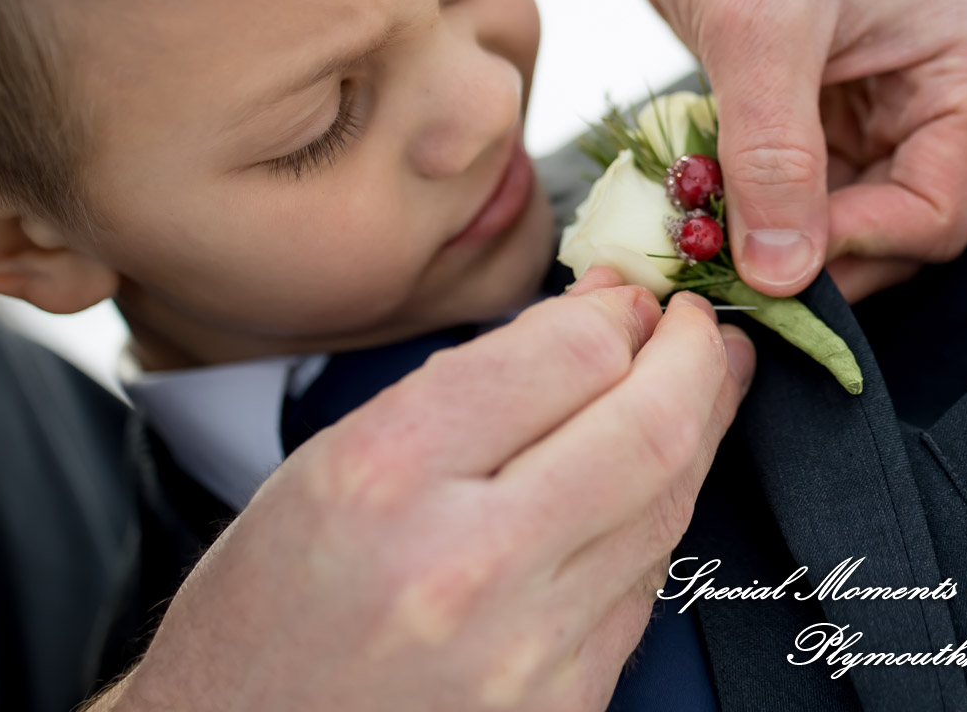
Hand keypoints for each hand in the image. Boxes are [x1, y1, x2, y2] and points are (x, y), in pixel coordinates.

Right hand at [94, 270, 753, 710]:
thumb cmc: (264, 611)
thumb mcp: (330, 460)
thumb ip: (465, 384)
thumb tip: (586, 322)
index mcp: (385, 476)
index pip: (562, 356)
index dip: (619, 311)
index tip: (631, 296)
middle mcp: (463, 565)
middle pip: (644, 428)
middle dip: (694, 357)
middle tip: (699, 326)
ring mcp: (525, 651)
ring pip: (666, 505)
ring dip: (698, 430)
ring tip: (703, 386)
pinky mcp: (562, 705)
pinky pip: (645, 584)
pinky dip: (661, 513)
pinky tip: (658, 478)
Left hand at [547, 0, 966, 303]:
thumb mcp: (760, 27)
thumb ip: (773, 155)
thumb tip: (782, 277)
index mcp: (962, 72)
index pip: (932, 213)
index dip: (849, 247)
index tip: (760, 258)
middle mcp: (933, 100)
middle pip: (888, 231)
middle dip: (805, 253)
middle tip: (716, 266)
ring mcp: (873, 112)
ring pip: (832, 221)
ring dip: (764, 235)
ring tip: (695, 233)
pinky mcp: (814, 115)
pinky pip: (788, 192)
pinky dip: (742, 206)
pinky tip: (694, 204)